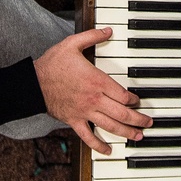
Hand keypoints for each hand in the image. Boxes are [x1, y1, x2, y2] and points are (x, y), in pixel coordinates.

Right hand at [34, 27, 152, 153]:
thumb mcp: (72, 44)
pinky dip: (99, 146)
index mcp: (97, 81)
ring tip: (138, 136)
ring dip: (127, 132)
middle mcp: (94, 99)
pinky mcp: (74, 121)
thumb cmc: (51, 65)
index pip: (123, 94)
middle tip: (148, 122)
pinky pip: (89, 137)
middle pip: (123, 113)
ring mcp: (85, 112)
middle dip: (138, 119)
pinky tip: (108, 150)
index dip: (134, 99)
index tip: (138, 101)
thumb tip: (108, 30)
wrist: (32, 83)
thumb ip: (92, 36)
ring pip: (111, 126)